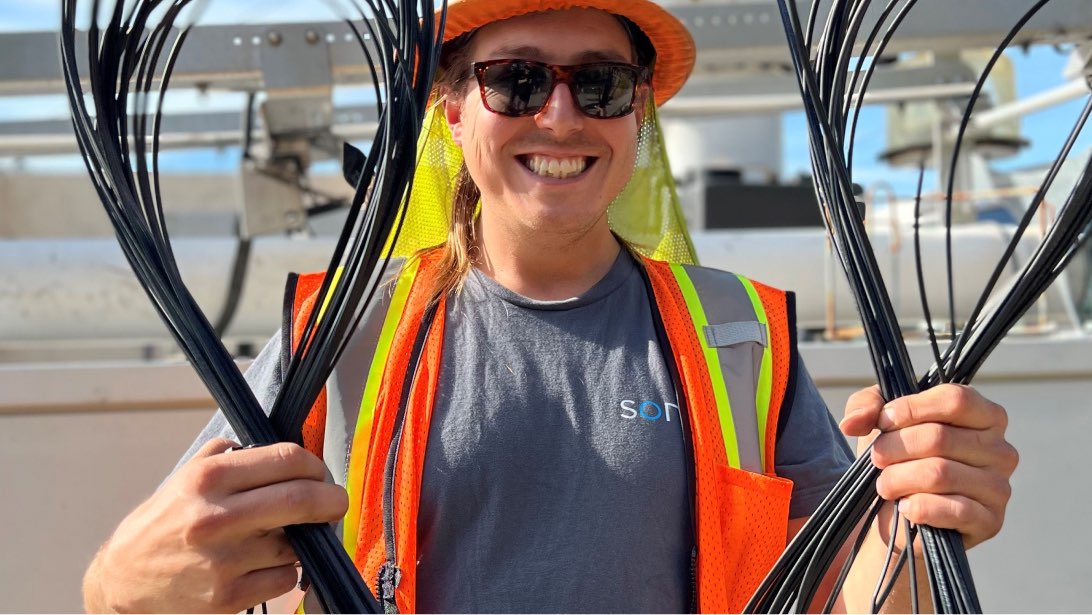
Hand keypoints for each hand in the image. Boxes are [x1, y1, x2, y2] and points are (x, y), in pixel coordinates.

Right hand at [84, 438, 347, 612]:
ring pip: (296, 543)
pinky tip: (261, 564)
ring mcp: (223, 561)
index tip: (319, 473)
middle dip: (332, 499)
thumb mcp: (187, 476)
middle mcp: (215, 517)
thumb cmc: (163, 524)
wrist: (123, 581)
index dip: (315, 465)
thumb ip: (232, 456)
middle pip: (302, 499)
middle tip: (336, 502)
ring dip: (300, 539)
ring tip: (279, 536)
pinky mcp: (227, 597)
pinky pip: (284, 578)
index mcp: (207, 479)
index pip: (287, 459)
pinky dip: (283, 570)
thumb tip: (285, 455)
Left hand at [839, 384, 1017, 549]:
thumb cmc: (898, 459)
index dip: (911, 408)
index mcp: (984, 415)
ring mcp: (999, 487)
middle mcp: (1000, 449)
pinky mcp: (990, 521)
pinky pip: (952, 509)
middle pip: (940, 437)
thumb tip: (853, 422)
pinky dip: (918, 507)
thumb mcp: (878, 422)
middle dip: (894, 448)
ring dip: (899, 479)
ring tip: (885, 485)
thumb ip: (865, 406)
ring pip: (939, 473)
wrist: (898, 515)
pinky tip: (906, 507)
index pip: (955, 399)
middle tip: (877, 459)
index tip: (883, 422)